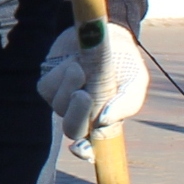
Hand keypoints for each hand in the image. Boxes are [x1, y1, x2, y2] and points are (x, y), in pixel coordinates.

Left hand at [37, 21, 147, 155]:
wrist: (106, 31)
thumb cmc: (124, 61)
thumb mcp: (136, 81)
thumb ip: (127, 103)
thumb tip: (105, 122)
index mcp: (103, 121)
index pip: (90, 148)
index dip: (85, 152)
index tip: (82, 147)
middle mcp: (81, 115)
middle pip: (72, 129)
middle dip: (77, 114)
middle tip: (83, 95)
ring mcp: (63, 100)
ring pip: (58, 105)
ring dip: (71, 84)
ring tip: (83, 65)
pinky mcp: (49, 84)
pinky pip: (47, 87)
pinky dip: (59, 74)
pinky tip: (72, 63)